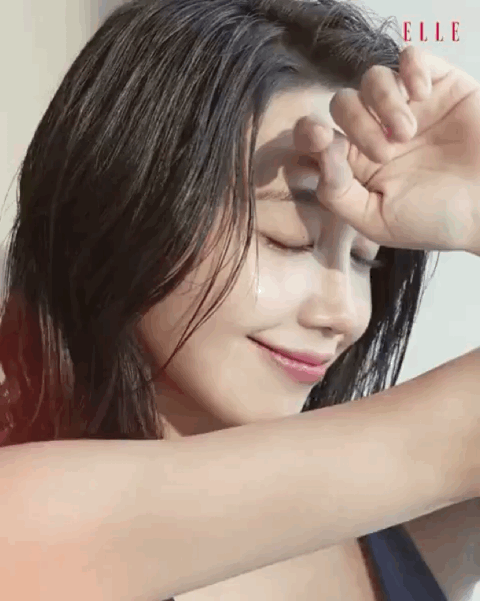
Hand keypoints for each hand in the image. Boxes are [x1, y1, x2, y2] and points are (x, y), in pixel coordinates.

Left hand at [294, 45, 479, 253]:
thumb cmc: (436, 219)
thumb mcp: (376, 221)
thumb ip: (338, 195)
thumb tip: (320, 155)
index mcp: (357, 165)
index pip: (317, 138)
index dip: (309, 133)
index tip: (323, 140)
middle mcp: (377, 133)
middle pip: (341, 103)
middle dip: (356, 125)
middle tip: (384, 153)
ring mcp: (406, 108)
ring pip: (372, 78)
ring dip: (384, 103)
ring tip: (408, 133)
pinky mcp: (438, 86)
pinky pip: (411, 56)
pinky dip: (411, 69)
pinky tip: (423, 94)